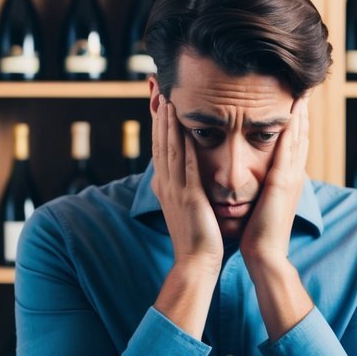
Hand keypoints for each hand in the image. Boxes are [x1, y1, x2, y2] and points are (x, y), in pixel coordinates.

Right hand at [151, 99, 223, 278]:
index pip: (160, 149)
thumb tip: (181, 178)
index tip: (161, 104)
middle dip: (160, 117)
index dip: (159, 126)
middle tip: (159, 92)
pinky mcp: (188, 197)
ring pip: (170, 150)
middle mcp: (166, 185)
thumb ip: (183, 190)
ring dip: (169, 124)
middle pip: (160, 143)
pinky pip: (186, 165)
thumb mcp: (185, 209)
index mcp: (166, 187)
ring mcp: (175, 191)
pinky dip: (184, 145)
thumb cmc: (197, 239)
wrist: (196, 263)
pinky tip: (186, 128)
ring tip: (169, 101)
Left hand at [239, 96, 308, 269]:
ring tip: (301, 92)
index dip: (296, 122)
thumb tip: (256, 178)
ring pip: (299, 137)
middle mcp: (294, 175)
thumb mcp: (263, 204)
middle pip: (301, 135)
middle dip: (302, 112)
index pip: (294, 143)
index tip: (293, 101)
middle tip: (304, 88)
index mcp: (288, 180)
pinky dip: (292, 128)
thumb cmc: (259, 233)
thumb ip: (263, 188)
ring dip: (300, 114)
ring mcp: (291, 177)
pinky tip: (291, 111)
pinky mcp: (282, 182)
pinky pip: (289, 149)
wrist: (265, 254)